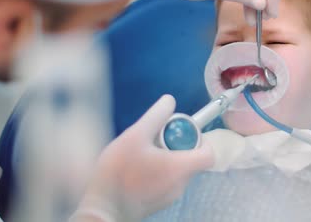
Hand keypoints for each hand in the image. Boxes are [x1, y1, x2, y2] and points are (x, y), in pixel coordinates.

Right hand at [73, 95, 212, 220]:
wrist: (101, 210)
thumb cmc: (119, 173)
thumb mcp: (135, 135)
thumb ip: (156, 115)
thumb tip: (170, 100)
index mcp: (181, 168)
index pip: (209, 154)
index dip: (202, 140)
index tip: (184, 132)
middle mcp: (181, 185)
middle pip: (191, 160)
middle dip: (177, 145)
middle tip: (156, 138)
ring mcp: (170, 197)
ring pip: (177, 171)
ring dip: (166, 159)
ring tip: (142, 153)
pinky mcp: (158, 203)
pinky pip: (166, 182)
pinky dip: (158, 172)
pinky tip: (136, 169)